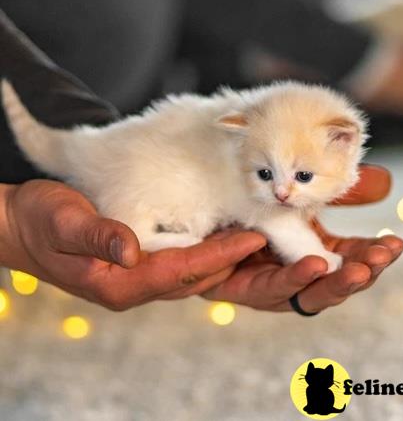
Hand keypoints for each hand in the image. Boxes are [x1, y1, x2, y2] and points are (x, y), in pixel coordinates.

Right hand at [0, 180, 265, 309]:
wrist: (22, 226)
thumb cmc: (40, 220)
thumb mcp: (62, 221)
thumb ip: (96, 235)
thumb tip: (130, 250)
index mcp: (119, 283)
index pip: (181, 270)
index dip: (219, 255)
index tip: (253, 239)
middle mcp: (135, 287)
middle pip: (198, 279)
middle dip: (236, 262)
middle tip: (272, 242)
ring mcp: (140, 279)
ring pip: (196, 273)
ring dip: (229, 258)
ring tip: (262, 238)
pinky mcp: (142, 266)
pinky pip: (185, 263)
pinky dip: (210, 252)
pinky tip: (229, 235)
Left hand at [203, 164, 402, 312]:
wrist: (204, 216)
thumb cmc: (259, 209)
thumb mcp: (304, 201)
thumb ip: (341, 194)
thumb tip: (386, 182)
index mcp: (314, 256)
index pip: (350, 261)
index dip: (373, 255)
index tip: (395, 244)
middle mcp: (296, 275)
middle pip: (334, 284)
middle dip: (360, 275)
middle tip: (379, 262)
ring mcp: (272, 286)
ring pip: (308, 294)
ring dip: (334, 284)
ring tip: (357, 272)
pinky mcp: (245, 290)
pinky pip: (269, 287)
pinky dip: (293, 277)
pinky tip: (312, 262)